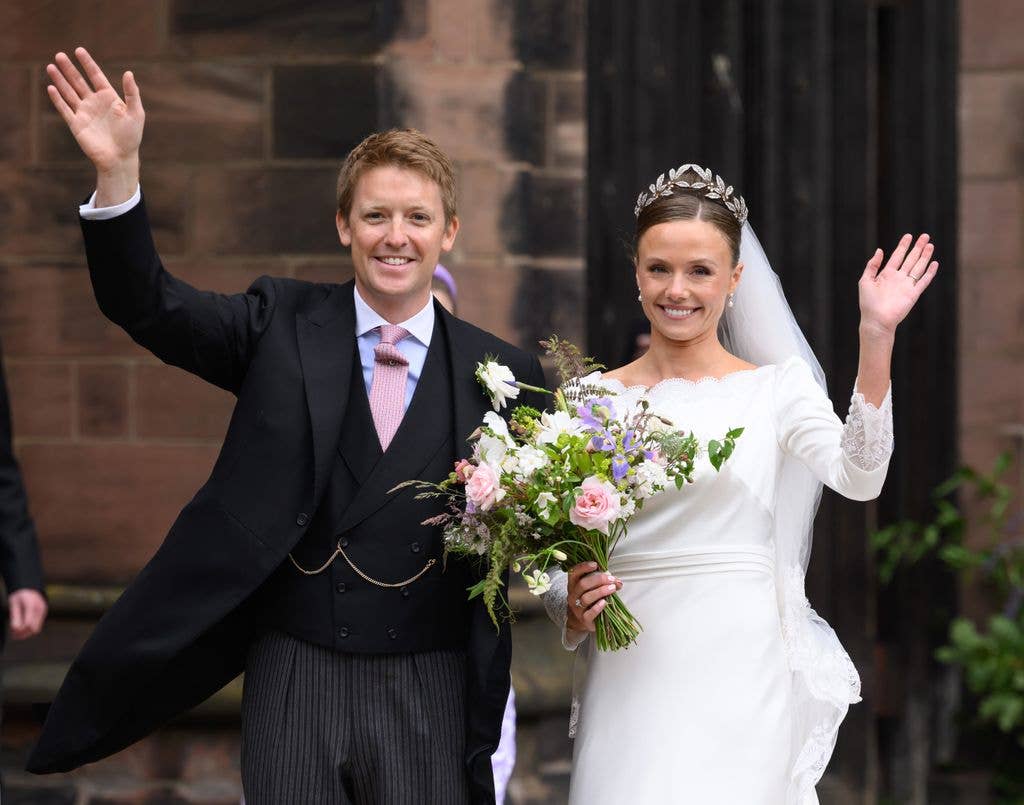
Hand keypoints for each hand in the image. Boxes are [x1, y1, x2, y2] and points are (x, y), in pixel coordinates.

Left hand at [8, 588, 46, 639]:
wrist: (30, 587)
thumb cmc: (19, 595)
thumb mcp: (14, 603)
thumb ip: (15, 616)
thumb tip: (15, 629)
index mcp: (31, 606)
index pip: (28, 624)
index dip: (20, 631)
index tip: (12, 632)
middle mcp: (40, 609)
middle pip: (33, 629)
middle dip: (24, 634)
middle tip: (14, 635)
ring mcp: (43, 611)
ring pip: (36, 629)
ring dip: (27, 633)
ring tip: (17, 633)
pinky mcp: (43, 613)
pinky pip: (38, 625)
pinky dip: (30, 629)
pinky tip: (22, 628)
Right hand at [46, 47, 143, 202]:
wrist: (120, 158)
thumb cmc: (131, 137)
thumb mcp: (136, 113)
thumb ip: (132, 93)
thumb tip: (129, 73)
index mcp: (109, 98)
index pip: (96, 76)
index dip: (88, 64)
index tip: (79, 50)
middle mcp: (95, 103)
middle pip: (79, 81)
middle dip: (69, 68)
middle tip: (59, 55)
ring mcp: (84, 113)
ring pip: (69, 92)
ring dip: (60, 80)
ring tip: (51, 66)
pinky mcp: (76, 124)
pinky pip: (65, 109)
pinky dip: (57, 99)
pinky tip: (51, 87)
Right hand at [565, 562, 621, 632]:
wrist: (583, 620)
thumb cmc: (590, 600)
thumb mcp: (594, 588)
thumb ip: (604, 582)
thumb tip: (617, 581)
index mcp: (573, 584)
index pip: (573, 572)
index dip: (583, 567)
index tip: (595, 565)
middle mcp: (573, 595)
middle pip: (582, 584)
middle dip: (598, 580)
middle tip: (611, 579)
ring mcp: (577, 608)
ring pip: (586, 598)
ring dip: (600, 592)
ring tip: (612, 589)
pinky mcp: (583, 619)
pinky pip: (589, 613)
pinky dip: (597, 607)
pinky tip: (605, 602)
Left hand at [859, 233, 938, 336]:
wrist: (876, 320)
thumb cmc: (868, 303)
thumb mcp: (866, 281)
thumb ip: (872, 265)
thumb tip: (879, 250)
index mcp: (886, 275)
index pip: (897, 256)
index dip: (903, 246)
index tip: (908, 236)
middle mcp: (898, 278)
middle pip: (910, 259)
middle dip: (917, 248)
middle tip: (925, 236)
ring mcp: (907, 285)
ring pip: (918, 267)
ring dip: (925, 256)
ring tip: (930, 245)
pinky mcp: (913, 294)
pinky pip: (923, 281)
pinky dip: (929, 272)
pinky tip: (934, 263)